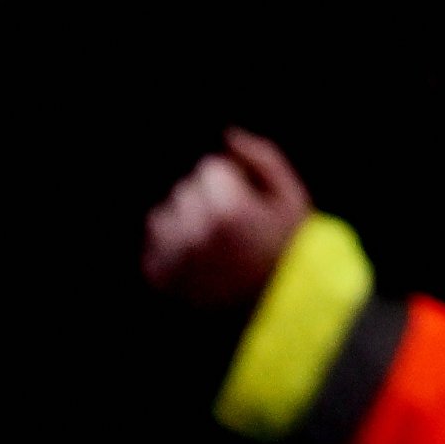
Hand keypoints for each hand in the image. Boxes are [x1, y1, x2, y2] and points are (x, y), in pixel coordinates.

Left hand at [140, 130, 308, 308]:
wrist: (277, 309)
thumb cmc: (289, 249)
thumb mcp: (292, 198)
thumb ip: (262, 159)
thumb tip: (227, 134)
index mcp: (230, 211)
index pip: (208, 168)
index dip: (230, 178)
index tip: (246, 196)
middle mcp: (195, 234)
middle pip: (184, 190)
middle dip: (205, 197)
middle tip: (231, 219)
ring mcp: (174, 259)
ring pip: (162, 215)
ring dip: (182, 219)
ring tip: (211, 238)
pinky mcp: (161, 279)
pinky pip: (152, 246)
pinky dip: (170, 245)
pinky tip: (196, 256)